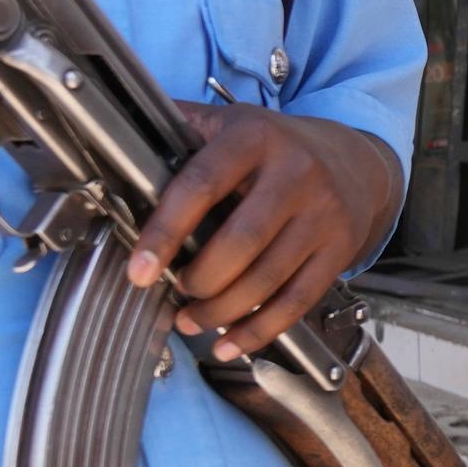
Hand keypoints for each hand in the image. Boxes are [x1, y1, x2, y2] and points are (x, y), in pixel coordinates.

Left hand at [127, 103, 402, 357]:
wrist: (357, 162)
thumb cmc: (276, 148)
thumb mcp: (232, 122)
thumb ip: (180, 127)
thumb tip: (110, 133)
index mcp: (253, 138)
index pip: (200, 186)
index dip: (165, 232)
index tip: (140, 272)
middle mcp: (295, 173)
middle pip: (240, 243)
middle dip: (199, 281)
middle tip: (177, 293)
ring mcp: (323, 213)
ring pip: (267, 278)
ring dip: (222, 312)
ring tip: (193, 320)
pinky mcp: (341, 249)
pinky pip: (298, 301)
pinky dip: (260, 331)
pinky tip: (232, 343)